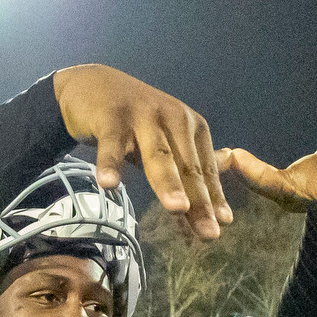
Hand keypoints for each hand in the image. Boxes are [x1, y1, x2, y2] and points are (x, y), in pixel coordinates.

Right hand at [51, 64, 229, 238]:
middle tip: (209, 232)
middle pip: (187, 166)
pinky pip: (111, 145)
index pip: (204, 169)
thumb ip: (188, 167)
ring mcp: (142, 115)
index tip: (222, 226)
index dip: (213, 198)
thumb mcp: (168, 139)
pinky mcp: (111, 116)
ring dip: (167, 182)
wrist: (94, 84)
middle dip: (199, 200)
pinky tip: (109, 185)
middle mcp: (173, 118)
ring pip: (157, 154)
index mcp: (191, 126)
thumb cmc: (136, 121)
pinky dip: (110, 164)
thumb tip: (222, 191)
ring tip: (176, 208)